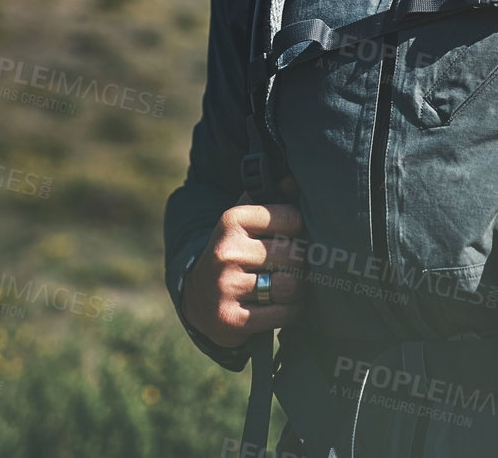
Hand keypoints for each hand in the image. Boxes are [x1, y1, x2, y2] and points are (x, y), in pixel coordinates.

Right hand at [182, 189, 305, 347]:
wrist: (197, 298)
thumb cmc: (234, 252)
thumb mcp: (244, 221)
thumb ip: (270, 198)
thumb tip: (293, 180)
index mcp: (232, 220)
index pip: (292, 218)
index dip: (300, 230)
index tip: (292, 238)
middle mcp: (226, 251)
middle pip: (294, 254)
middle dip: (300, 263)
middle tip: (294, 267)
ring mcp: (226, 286)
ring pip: (290, 285)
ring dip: (298, 289)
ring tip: (290, 286)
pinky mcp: (231, 319)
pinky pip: (282, 313)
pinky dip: (291, 311)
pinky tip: (282, 306)